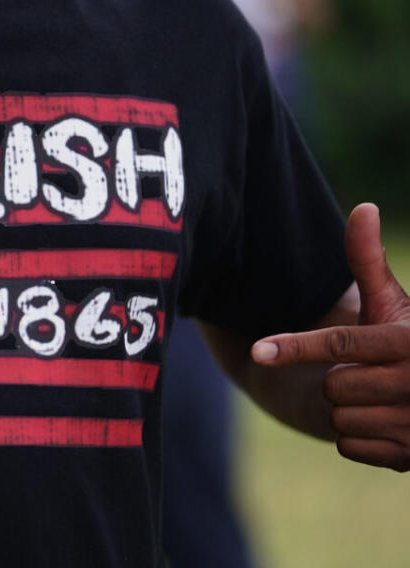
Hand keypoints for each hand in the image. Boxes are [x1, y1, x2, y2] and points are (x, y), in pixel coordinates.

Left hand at [252, 203, 409, 471]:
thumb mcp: (393, 304)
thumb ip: (369, 261)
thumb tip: (363, 206)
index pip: (341, 345)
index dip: (295, 347)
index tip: (257, 352)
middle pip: (334, 385)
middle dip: (342, 380)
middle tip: (374, 373)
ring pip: (340, 418)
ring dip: (351, 409)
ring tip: (385, 398)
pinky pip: (351, 446)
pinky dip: (360, 437)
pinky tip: (387, 424)